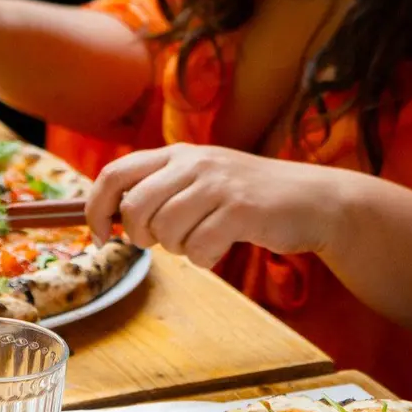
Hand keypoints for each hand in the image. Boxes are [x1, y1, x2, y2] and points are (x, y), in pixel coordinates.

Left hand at [86, 144, 344, 268]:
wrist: (314, 200)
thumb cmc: (248, 197)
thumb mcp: (200, 179)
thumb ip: (159, 189)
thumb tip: (109, 216)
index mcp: (177, 153)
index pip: (115, 173)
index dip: (96, 208)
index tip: (98, 236)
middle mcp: (194, 162)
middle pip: (135, 207)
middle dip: (140, 235)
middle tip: (160, 241)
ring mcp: (219, 184)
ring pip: (165, 230)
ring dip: (177, 248)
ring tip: (200, 239)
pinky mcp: (242, 210)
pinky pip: (199, 247)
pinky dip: (203, 258)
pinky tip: (220, 248)